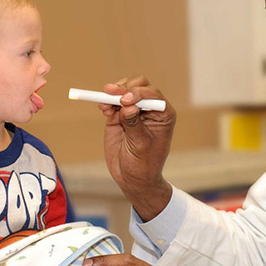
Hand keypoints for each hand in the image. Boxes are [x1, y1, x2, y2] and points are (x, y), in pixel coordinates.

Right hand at [100, 77, 175, 219]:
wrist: (132, 178)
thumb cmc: (144, 164)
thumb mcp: (141, 145)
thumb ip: (134, 124)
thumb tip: (128, 107)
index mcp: (163, 114)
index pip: (152, 95)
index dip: (139, 93)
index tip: (126, 100)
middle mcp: (150, 109)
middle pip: (138, 87)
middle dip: (125, 88)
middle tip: (111, 92)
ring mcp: (133, 111)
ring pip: (124, 91)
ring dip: (113, 93)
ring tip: (104, 102)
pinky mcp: (119, 116)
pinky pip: (112, 103)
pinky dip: (106, 102)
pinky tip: (103, 108)